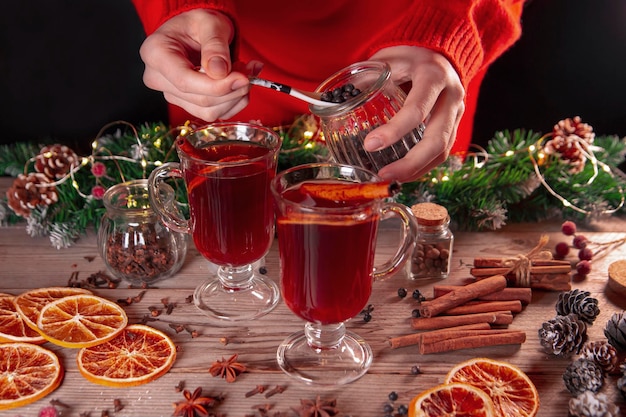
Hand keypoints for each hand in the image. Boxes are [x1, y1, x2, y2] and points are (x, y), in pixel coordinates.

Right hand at [138, 9, 260, 121]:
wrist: (195, 31)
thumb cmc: (198, 24)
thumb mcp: (209, 23)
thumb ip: (215, 46)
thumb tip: (220, 72)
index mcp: (155, 53)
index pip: (185, 81)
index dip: (216, 86)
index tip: (242, 79)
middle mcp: (158, 78)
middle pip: (200, 99)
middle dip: (232, 89)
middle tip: (250, 70)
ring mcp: (172, 94)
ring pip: (209, 111)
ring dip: (236, 96)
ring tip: (246, 71)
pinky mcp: (187, 104)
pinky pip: (215, 114)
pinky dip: (234, 101)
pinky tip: (239, 83)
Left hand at [365, 46, 464, 181]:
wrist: (438, 50)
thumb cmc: (407, 55)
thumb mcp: (385, 60)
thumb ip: (362, 80)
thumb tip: (326, 102)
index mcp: (432, 75)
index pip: (416, 109)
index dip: (394, 130)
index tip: (370, 145)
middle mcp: (451, 95)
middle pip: (437, 139)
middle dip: (410, 163)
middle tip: (384, 174)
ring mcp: (457, 111)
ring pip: (443, 150)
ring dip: (417, 170)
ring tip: (391, 178)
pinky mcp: (454, 124)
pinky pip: (442, 151)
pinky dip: (423, 166)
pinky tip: (403, 173)